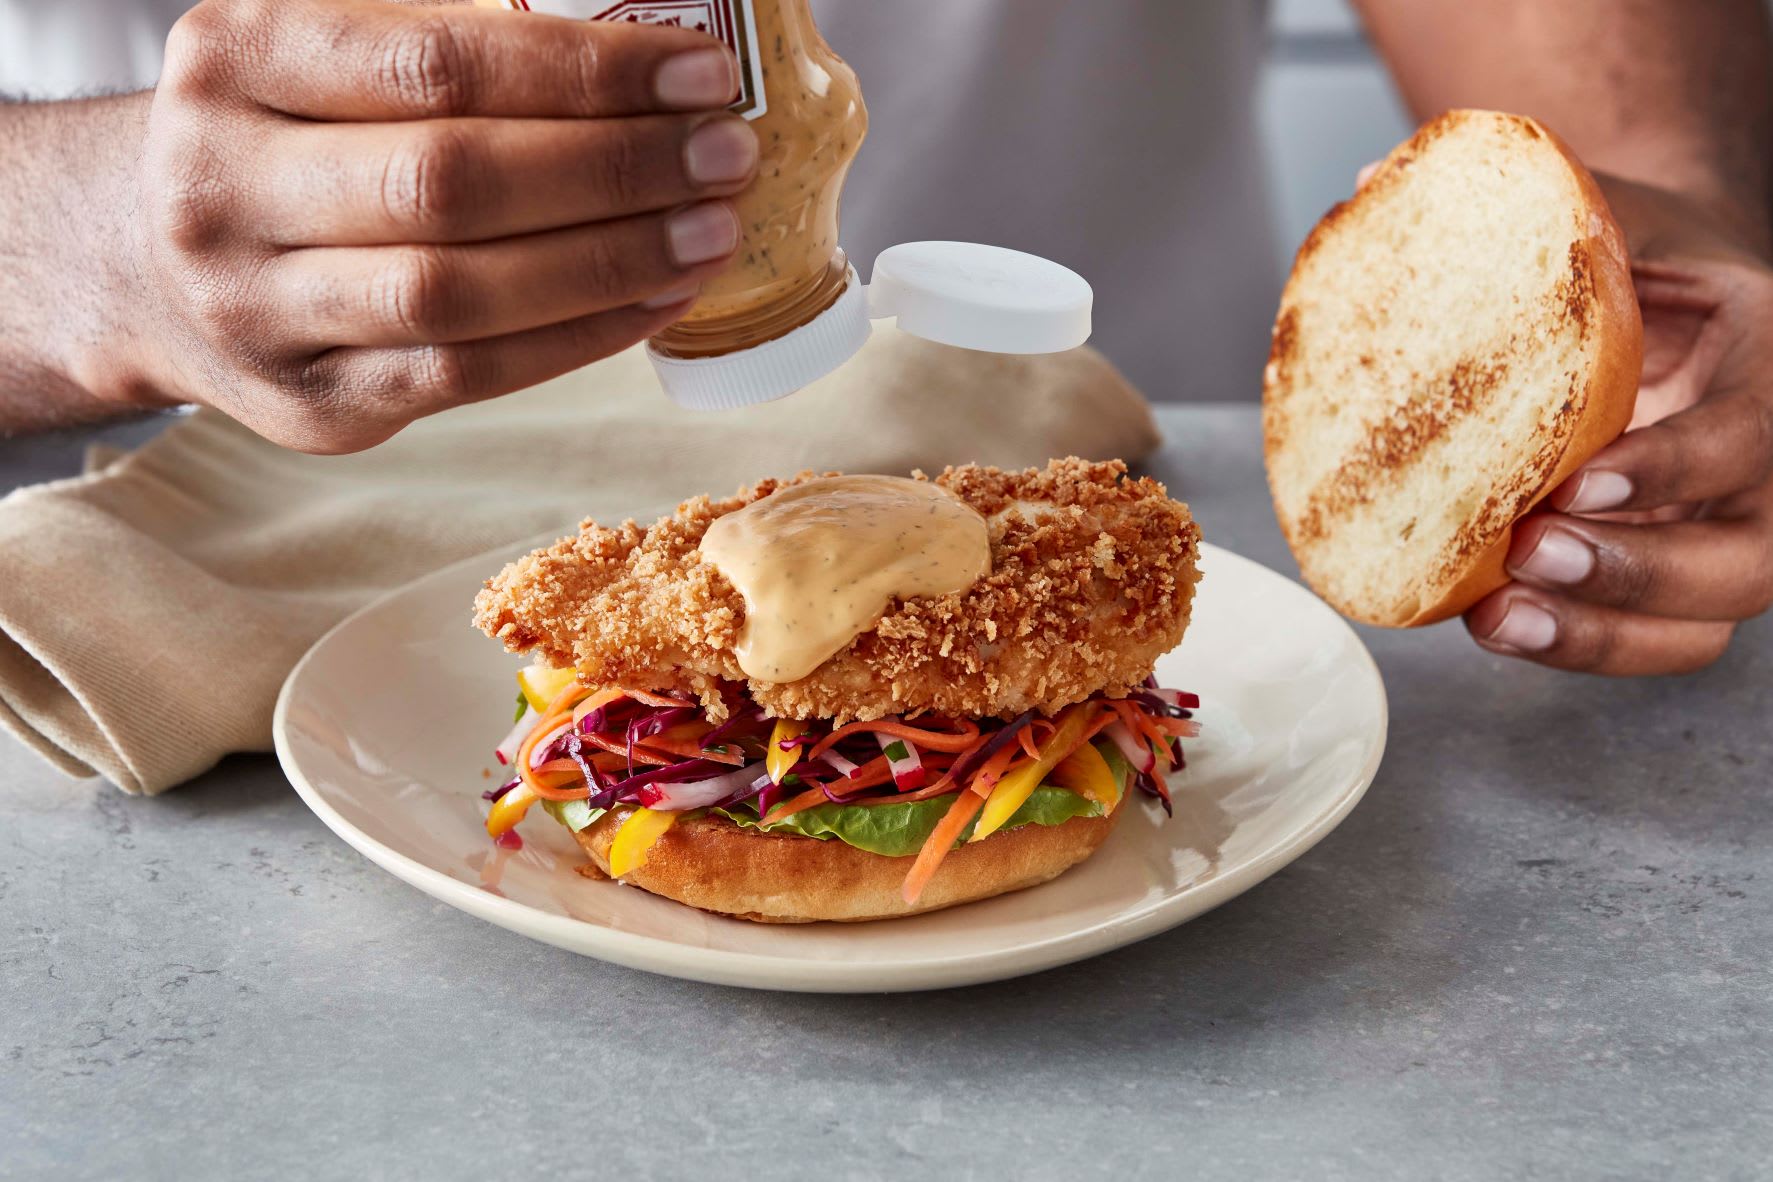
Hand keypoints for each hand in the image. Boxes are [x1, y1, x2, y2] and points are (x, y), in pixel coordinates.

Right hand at [131, 0, 757, 451]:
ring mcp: (261, 312)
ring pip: (462, 295)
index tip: (698, 74)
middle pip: (452, 182)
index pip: (436, 62)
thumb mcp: (316, 46)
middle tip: (726, 158)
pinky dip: (579, 339)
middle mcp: (225, 186)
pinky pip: (469, 377)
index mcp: (235, 60)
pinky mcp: (314, 405)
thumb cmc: (275, 135)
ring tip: (711, 232)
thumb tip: (637, 41)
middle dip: (616, 170)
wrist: (135, 261)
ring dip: (612, 264)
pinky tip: (659, 299)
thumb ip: (441, 34)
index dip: (583, 72)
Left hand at [1465, 176, 1772, 673]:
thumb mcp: (1618, 212)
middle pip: (1747, 561)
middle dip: (1638, 573)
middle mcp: (1772, 466)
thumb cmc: (1647, 256)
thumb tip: (1368, 188)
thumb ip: (1531, 207)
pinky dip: (1578, 646)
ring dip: (1601, 637)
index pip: (1749, 434)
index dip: (1670, 469)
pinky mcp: (1678, 574)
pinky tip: (1495, 623)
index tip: (1580, 477)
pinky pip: (1651, 641)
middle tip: (1530, 552)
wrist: (1688, 298)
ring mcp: (1730, 533)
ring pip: (1703, 626)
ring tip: (1500, 616)